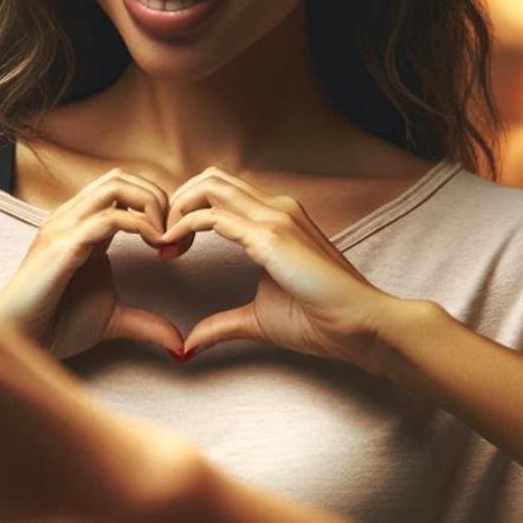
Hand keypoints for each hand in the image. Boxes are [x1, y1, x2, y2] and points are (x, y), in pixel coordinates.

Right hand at [0, 168, 183, 358]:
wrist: (21, 340)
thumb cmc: (56, 324)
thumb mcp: (113, 319)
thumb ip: (145, 323)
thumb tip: (179, 344)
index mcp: (81, 227)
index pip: (122, 188)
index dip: (156, 206)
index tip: (175, 243)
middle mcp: (71, 218)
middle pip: (120, 177)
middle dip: (157, 198)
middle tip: (175, 234)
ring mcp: (64, 227)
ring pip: (115, 186)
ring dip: (151, 205)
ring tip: (165, 238)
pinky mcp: (62, 245)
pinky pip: (107, 218)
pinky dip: (140, 225)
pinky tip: (156, 245)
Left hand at [161, 167, 397, 366]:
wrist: (362, 327)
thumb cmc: (321, 321)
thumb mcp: (258, 319)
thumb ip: (222, 324)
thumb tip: (189, 344)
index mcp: (277, 218)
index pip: (222, 191)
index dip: (188, 210)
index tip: (170, 245)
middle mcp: (276, 207)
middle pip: (211, 178)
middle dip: (177, 201)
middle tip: (161, 237)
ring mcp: (275, 217)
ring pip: (209, 186)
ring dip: (177, 208)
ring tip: (163, 241)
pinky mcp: (270, 236)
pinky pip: (213, 217)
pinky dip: (183, 226)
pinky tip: (171, 248)